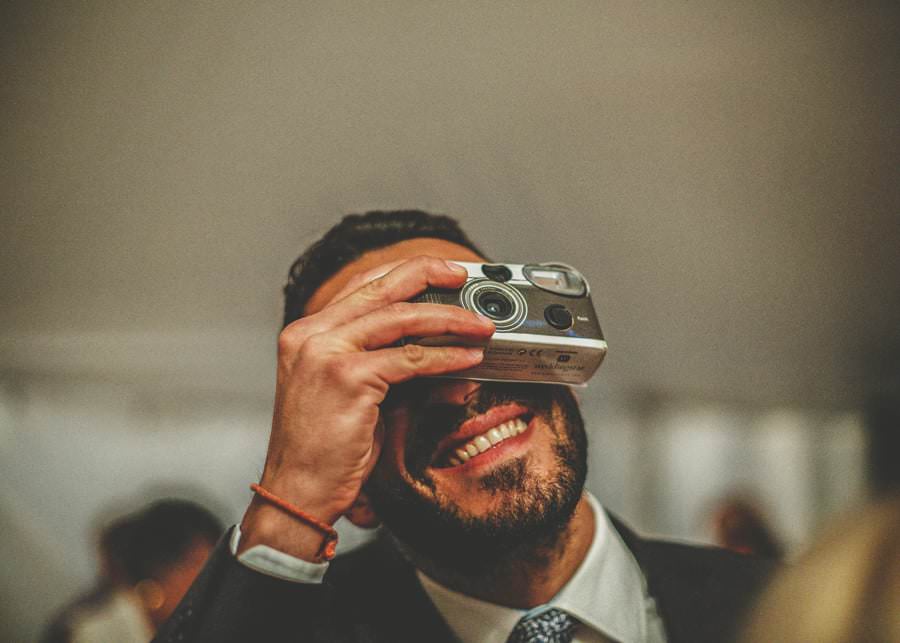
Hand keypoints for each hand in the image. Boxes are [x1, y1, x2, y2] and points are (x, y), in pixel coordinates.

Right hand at [239, 256, 493, 559]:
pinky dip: (445, 356)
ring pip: (400, 318)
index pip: (362, 285)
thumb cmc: (321, 449)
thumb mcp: (349, 391)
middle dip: (430, 275)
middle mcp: (311, 335)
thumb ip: (383, 362)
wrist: (297, 491)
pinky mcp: (347, 378)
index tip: (440, 270)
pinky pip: (410, 358)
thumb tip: (436, 347)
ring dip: (448, 319)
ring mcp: (326, 353)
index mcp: (307, 332)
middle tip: (465, 277)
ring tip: (480, 325)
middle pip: (381, 288)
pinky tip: (468, 358)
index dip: (405, 273)